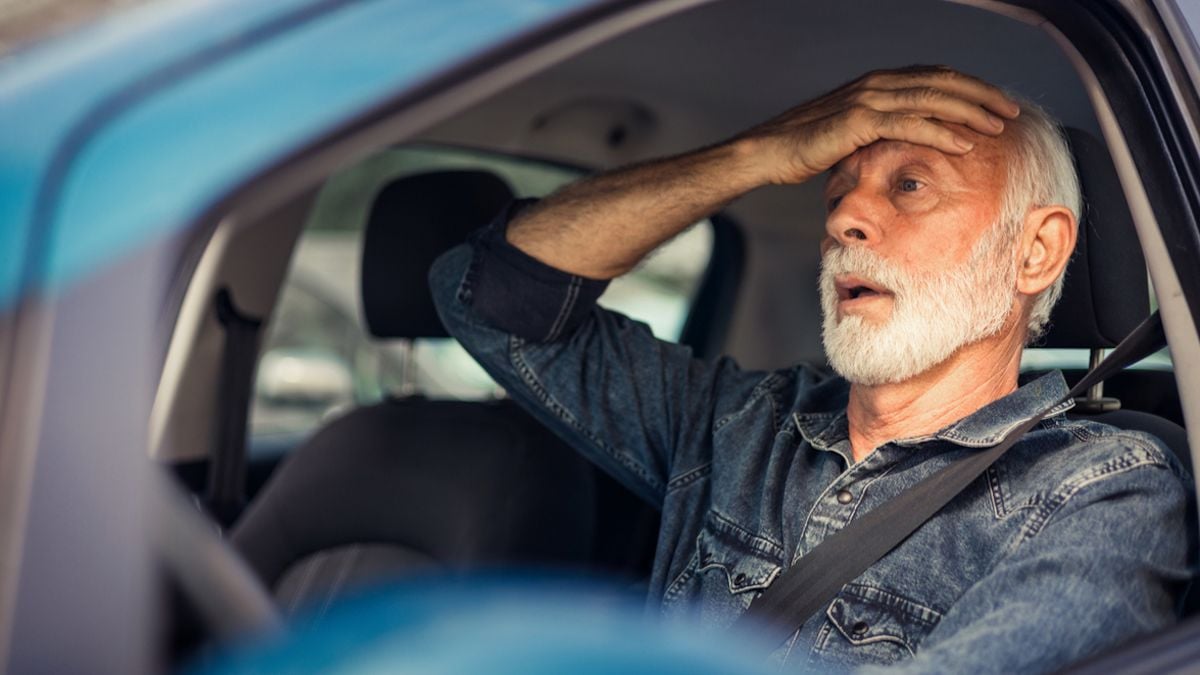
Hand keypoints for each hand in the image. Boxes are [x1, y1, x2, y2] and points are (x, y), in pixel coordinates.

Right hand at [738, 66, 1020, 184]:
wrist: (769, 151)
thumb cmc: (805, 148)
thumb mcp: (850, 134)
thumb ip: (878, 132)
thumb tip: (901, 148)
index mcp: (877, 83)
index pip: (934, 77)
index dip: (969, 88)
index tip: (995, 103)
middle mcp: (877, 84)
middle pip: (942, 82)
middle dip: (981, 95)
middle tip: (1011, 111)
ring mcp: (869, 99)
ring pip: (932, 99)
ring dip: (971, 112)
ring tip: (999, 126)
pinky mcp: (860, 120)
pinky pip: (910, 123)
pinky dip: (941, 132)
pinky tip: (964, 143)